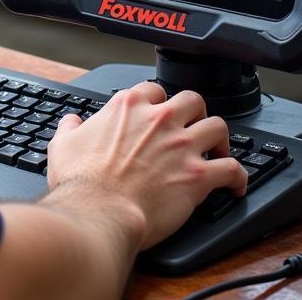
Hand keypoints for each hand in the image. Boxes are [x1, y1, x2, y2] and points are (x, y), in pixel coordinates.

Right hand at [45, 81, 246, 249]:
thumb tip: (71, 122)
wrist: (100, 211)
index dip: (158, 102)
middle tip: (192, 127)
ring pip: (218, 126)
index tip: (159, 113)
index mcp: (128, 107)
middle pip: (192, 100)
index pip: (154, 90)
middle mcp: (159, 120)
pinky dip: (238, 176)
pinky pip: (232, 169)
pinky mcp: (197, 176)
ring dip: (220, 139)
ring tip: (218, 149)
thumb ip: (70, 127)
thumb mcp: (63, 144)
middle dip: (195, 112)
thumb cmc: (82, 182)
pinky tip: (236, 184)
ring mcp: (181, 146)